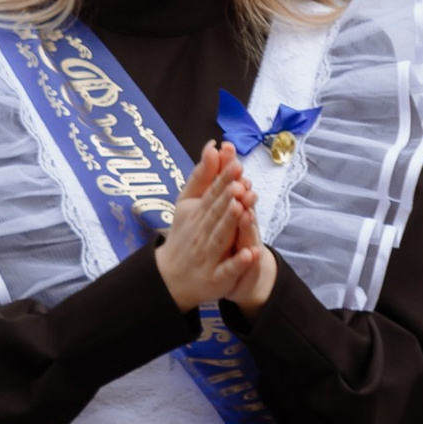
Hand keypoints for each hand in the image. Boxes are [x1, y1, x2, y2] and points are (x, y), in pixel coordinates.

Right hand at [155, 141, 272, 313]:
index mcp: (197, 213)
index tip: (236, 164)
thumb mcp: (188, 203)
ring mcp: (208, 255)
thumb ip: (202, 176)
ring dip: (231, 223)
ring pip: (221, 238)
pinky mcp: (216, 277)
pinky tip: (251, 254)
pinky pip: (228, 270)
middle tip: (239, 181)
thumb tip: (212, 145)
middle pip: (216, 213)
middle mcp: (202, 232)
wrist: (171, 276)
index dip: (224, 180)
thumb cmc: (185, 234)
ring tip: (241, 208)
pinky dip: (239, 262)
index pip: (212, 194)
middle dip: (227, 197)